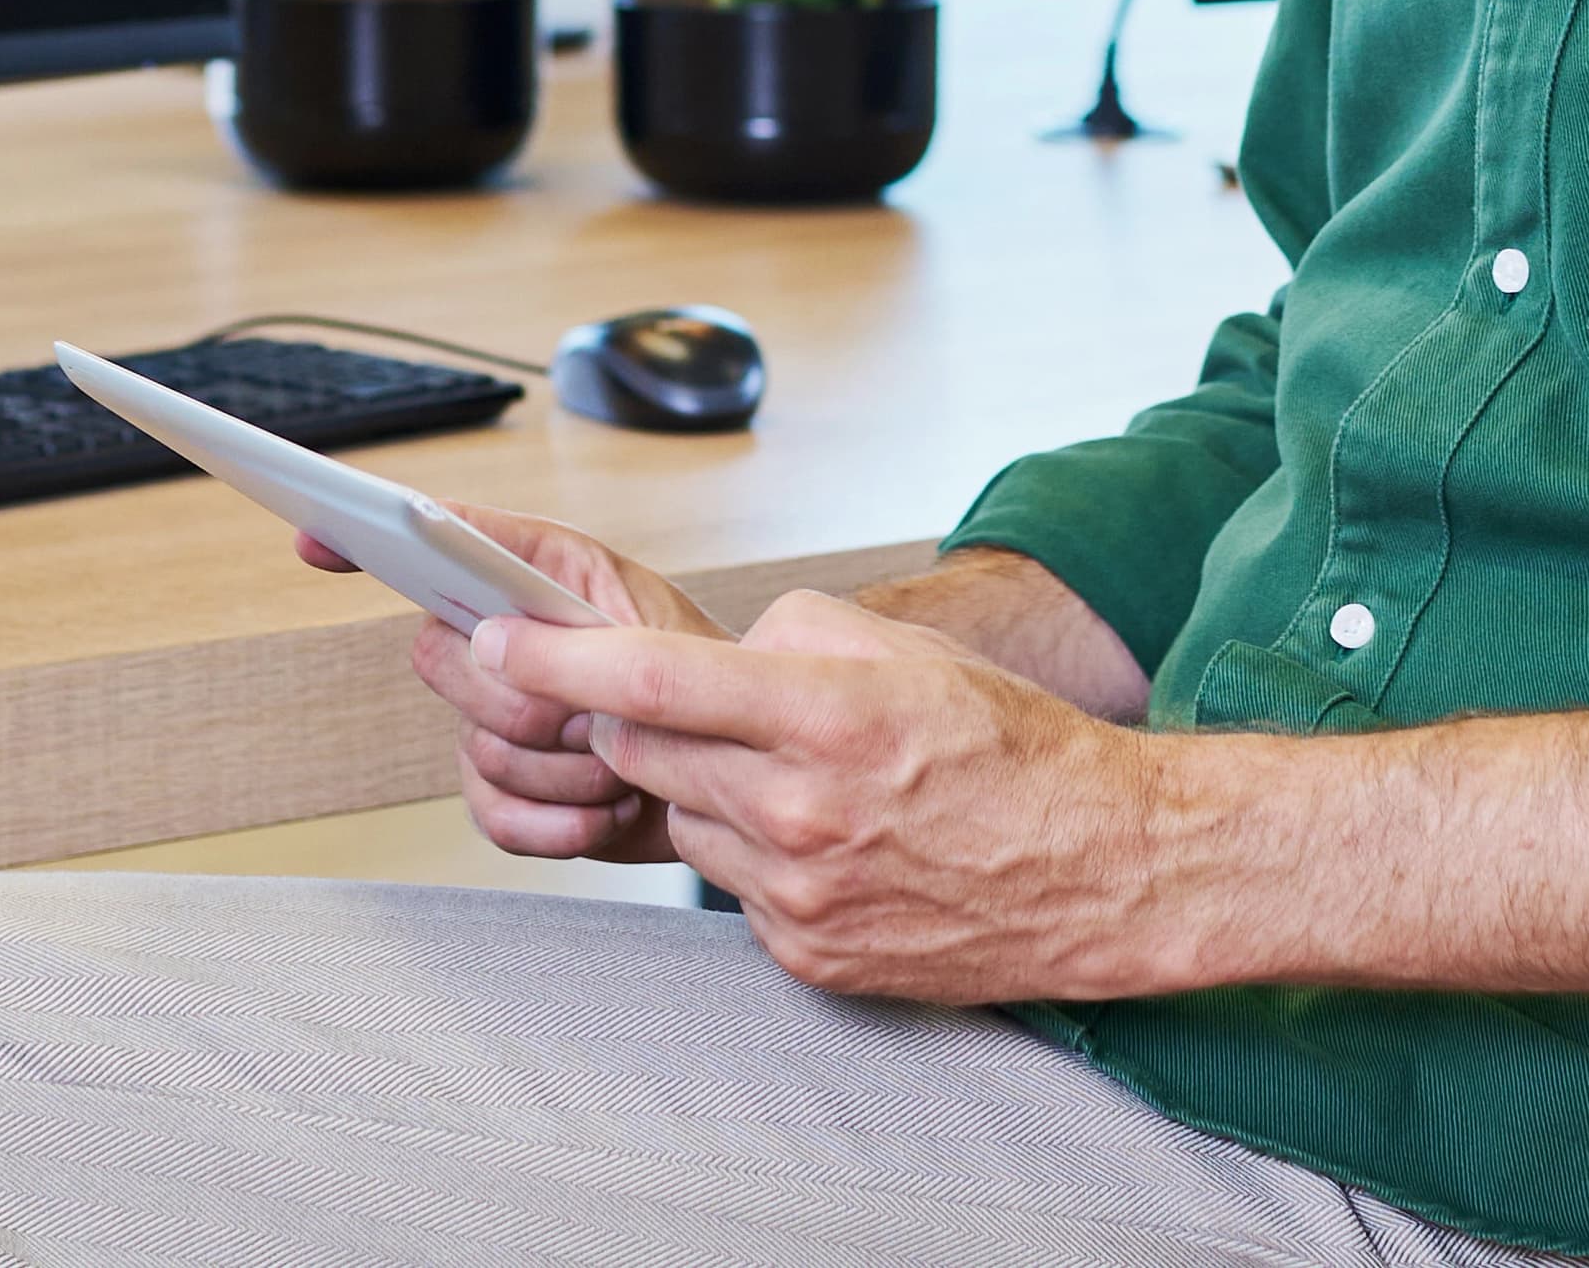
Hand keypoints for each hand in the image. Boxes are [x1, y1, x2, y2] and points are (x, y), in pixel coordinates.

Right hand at [295, 508, 726, 864]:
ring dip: (568, 768)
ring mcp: (493, 721)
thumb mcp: (648, 622)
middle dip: (530, 702)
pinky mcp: (506, 795)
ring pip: (480, 751)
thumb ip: (565, 621)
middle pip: (443, 663)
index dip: (368, 536)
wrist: (733, 769)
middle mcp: (499, 642)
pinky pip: (495, 818)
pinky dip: (559, 824)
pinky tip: (602, 810)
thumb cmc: (699, 677)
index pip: (434, 543)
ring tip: (624, 757)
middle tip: (600, 710)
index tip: (317, 536)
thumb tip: (486, 639)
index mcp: (531, 577)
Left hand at [473, 587, 1172, 1001]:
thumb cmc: (1008, 744)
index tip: (496, 637)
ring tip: (796, 770)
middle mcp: (798, 813)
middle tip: (691, 699)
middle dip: (639, 716)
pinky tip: (826, 833)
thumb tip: (714, 658)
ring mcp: (797, 895)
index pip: (647, 684)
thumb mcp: (903, 650)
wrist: (1093, 868)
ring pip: (684, 816)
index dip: (553, 659)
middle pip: (643, 751)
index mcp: (823, 717)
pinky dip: (754, 846)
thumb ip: (789, 637)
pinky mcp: (803, 952)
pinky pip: (731, 884)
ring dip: (709, 784)